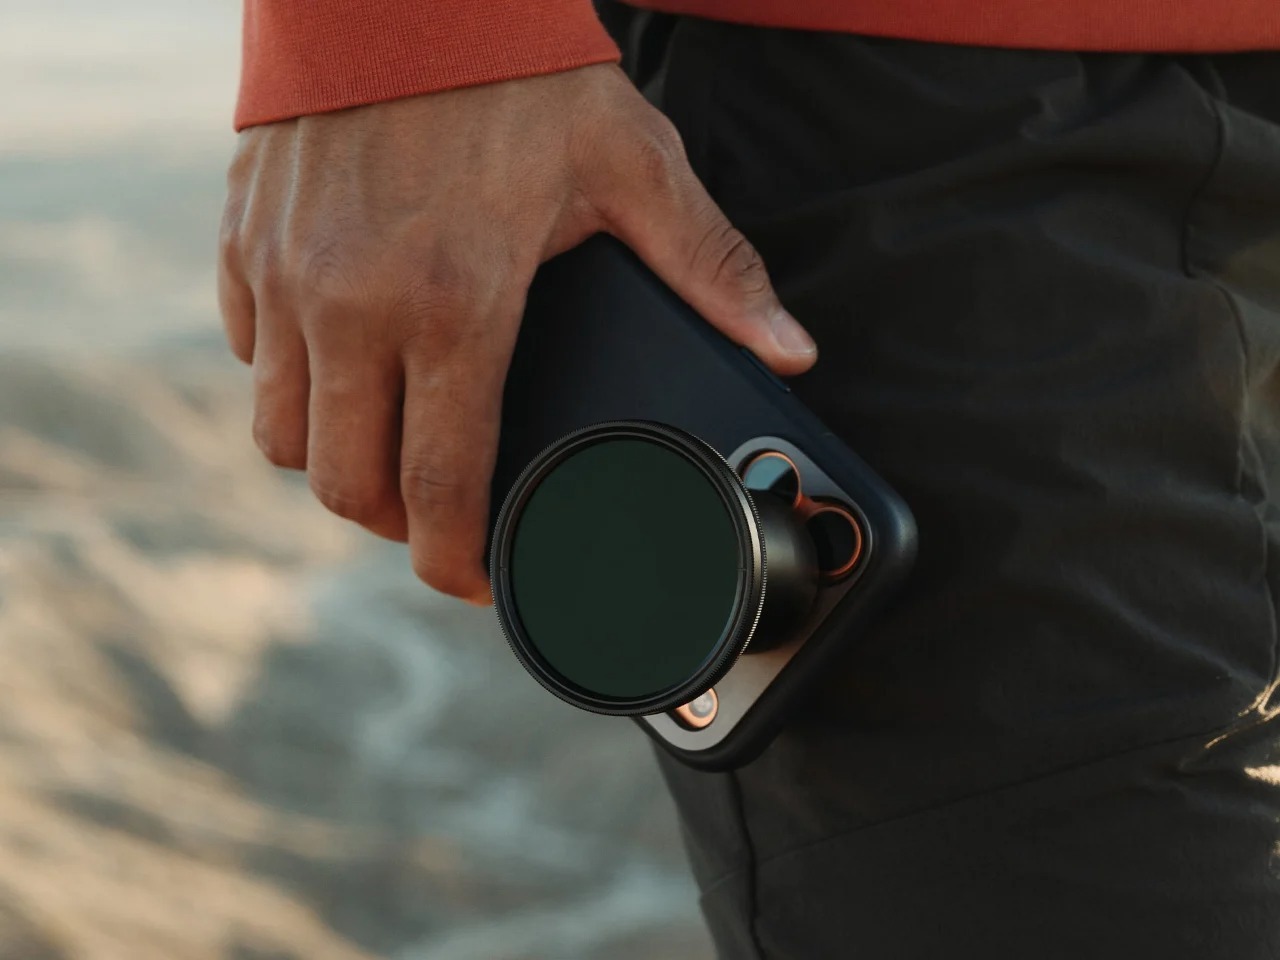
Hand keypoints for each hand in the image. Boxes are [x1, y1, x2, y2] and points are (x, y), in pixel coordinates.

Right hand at [218, 63, 816, 604]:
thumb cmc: (518, 71)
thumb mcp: (630, 164)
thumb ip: (708, 267)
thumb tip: (787, 347)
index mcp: (452, 302)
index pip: (437, 484)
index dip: (456, 558)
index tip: (479, 579)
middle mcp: (350, 305)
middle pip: (346, 484)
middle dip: (395, 526)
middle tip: (442, 518)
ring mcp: (282, 277)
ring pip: (281, 436)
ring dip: (336, 463)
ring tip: (390, 450)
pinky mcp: (243, 243)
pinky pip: (247, 354)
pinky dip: (290, 384)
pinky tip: (341, 364)